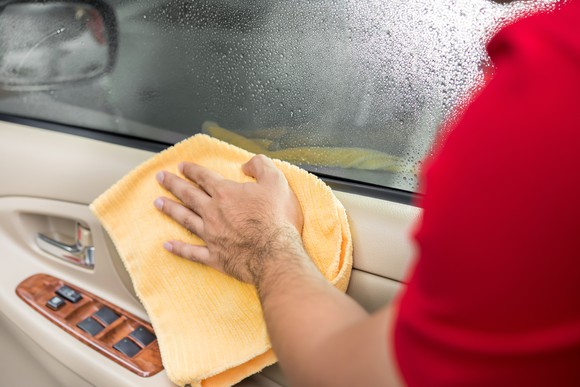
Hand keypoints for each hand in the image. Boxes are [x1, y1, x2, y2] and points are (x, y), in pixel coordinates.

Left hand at [154, 154, 303, 284]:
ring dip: (171, 210)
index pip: (204, 177)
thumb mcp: (276, 181)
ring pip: (185, 219)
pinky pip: (191, 252)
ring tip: (158, 203)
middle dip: (173, 184)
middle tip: (160, 178)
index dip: (192, 170)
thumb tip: (247, 164)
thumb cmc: (278, 220)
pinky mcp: (215, 256)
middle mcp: (213, 213)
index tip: (181, 166)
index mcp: (226, 193)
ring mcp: (211, 235)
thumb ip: (260, 166)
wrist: (276, 255)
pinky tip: (167, 245)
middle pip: (188, 195)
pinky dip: (179, 248)